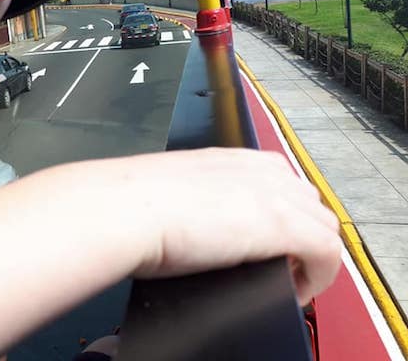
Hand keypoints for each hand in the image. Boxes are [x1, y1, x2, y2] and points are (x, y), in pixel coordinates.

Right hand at [120, 148, 340, 304]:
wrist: (124, 208)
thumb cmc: (130, 204)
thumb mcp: (170, 192)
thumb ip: (195, 201)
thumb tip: (192, 228)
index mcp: (228, 160)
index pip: (280, 180)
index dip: (283, 214)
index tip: (268, 242)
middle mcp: (256, 170)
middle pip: (309, 202)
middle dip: (303, 235)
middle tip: (282, 266)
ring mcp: (272, 194)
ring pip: (325, 226)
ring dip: (313, 256)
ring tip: (289, 282)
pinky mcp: (282, 224)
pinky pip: (328, 253)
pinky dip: (319, 276)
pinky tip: (295, 291)